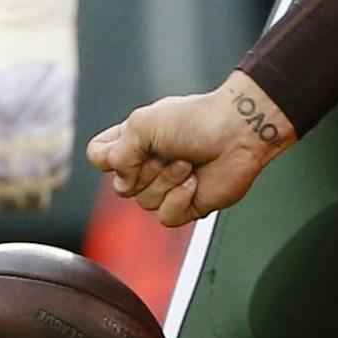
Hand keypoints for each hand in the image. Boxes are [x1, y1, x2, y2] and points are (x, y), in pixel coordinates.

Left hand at [0, 0, 79, 210]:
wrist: (27, 15)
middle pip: (0, 182)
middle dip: (5, 197)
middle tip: (11, 202)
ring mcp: (27, 124)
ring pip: (29, 178)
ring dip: (31, 194)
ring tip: (33, 202)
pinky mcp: (56, 116)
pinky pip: (56, 158)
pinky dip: (54, 174)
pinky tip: (52, 180)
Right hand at [87, 70, 292, 226]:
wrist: (237, 133)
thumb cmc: (196, 119)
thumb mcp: (142, 123)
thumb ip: (116, 153)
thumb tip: (119, 180)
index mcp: (133, 140)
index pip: (99, 157)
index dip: (109, 158)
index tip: (129, 146)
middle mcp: (147, 164)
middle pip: (121, 187)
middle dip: (146, 170)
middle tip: (169, 151)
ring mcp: (166, 186)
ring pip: (144, 203)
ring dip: (167, 181)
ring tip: (187, 163)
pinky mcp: (186, 205)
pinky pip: (166, 218)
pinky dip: (179, 200)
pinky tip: (193, 183)